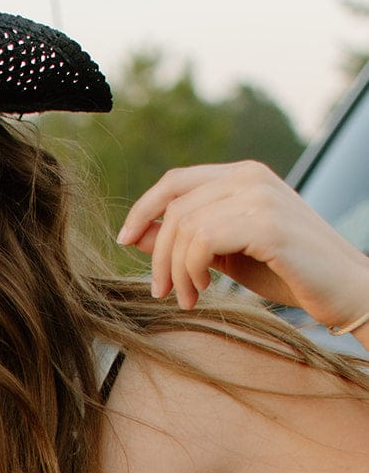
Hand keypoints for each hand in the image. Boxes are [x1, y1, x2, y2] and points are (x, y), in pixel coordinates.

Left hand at [116, 161, 368, 332]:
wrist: (346, 289)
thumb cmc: (289, 273)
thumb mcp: (228, 254)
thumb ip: (188, 239)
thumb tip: (136, 234)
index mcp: (243, 176)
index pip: (175, 182)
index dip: (143, 210)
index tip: (125, 241)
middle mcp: (251, 176)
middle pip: (173, 206)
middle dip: (158, 254)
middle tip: (162, 291)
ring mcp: (261, 196)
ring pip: (184, 226)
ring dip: (176, 270)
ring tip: (190, 296)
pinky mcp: (268, 224)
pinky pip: (203, 241)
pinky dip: (193, 270)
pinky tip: (207, 289)